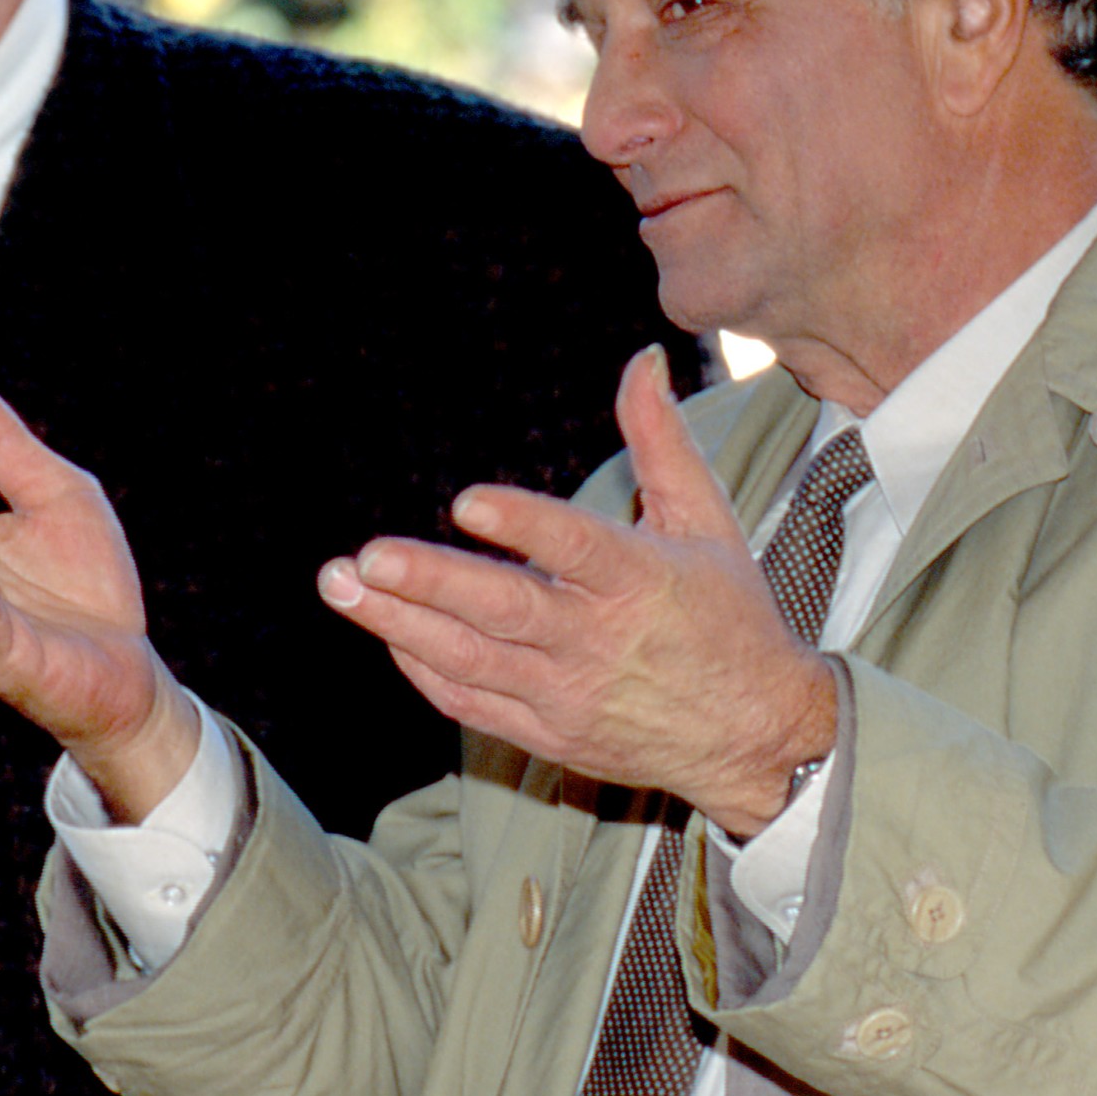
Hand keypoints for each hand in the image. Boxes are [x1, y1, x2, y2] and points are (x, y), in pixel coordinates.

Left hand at [318, 346, 835, 833]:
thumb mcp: (707, 520)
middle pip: (503, 611)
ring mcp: (568, 694)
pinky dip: (424, 669)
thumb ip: (661, 439)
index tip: (465, 503)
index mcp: (641, 581)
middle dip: (428, 583)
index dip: (522, 526)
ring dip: (399, 623)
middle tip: (365, 557)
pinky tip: (386, 630)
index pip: (575, 549)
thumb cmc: (730, 617)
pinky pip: (472, 704)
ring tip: (340, 585)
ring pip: (470, 661)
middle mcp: (599, 641)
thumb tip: (641, 358)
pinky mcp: (549, 734)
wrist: (756, 737)